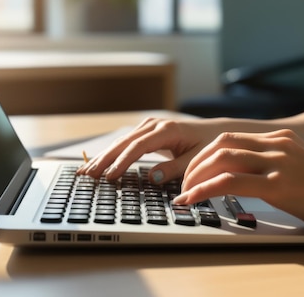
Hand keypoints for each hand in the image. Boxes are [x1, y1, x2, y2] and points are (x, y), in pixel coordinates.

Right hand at [77, 117, 223, 182]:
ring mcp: (149, 126)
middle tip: (89, 174)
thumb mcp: (197, 159)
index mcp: (167, 130)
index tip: (110, 176)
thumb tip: (152, 178)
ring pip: (121, 141)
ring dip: (104, 156)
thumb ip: (175, 169)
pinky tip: (100, 162)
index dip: (122, 162)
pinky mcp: (147, 131)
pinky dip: (112, 153)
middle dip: (105, 159)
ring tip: (86, 170)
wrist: (217, 132)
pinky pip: (126, 142)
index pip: (138, 147)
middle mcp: (155, 125)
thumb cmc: (209, 145)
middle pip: (124, 142)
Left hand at [174, 129, 303, 230]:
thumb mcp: (296, 164)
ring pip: (221, 160)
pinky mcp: (278, 184)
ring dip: (195, 177)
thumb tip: (241, 173)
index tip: (192, 170)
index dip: (204, 154)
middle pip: (220, 145)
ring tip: (185, 193)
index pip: (229, 139)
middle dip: (195, 164)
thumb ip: (271, 162)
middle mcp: (275, 144)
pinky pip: (230, 183)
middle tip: (183, 183)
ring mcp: (277, 162)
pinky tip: (194, 199)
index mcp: (278, 138)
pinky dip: (205, 189)